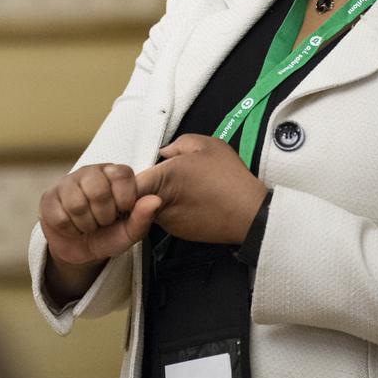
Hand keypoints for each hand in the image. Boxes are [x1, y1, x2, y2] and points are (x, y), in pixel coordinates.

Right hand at [39, 163, 161, 267]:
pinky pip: (60, 216)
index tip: (123, 211)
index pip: (122, 174)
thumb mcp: (130, 232)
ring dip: (86, 225)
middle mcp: (90, 172)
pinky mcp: (48, 197)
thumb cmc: (109, 234)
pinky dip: (70, 229)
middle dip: (103, 216)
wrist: (80, 249)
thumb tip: (156, 200)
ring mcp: (67, 182)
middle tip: (103, 221)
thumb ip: (143, 217)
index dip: (124, 199)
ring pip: (77, 204)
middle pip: (98, 190)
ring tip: (88, 225)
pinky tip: (73, 226)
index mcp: (114, 173)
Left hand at [134, 134, 267, 243]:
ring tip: (183, 189)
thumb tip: (163, 153)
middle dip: (144, 186)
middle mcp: (159, 202)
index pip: (127, 183)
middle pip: (136, 196)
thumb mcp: (207, 145)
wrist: (249, 214)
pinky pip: (165, 218)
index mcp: (163, 177)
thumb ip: (178, 144)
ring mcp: (167, 221)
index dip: (128, 179)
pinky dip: (172, 210)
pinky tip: (191, 202)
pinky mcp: (177, 233)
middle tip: (165, 177)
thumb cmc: (229, 177)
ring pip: (149, 208)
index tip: (140, 172)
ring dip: (157, 198)